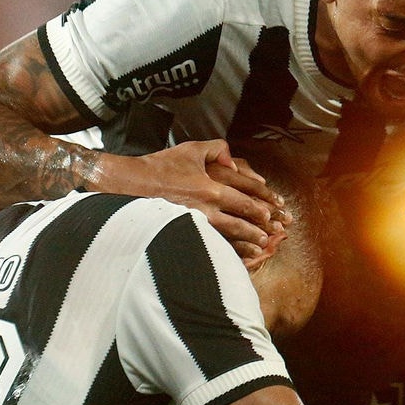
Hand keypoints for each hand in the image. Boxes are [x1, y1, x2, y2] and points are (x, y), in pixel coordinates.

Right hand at [100, 140, 286, 260]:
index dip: (262, 203)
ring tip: (261, 245)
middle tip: (274, 231)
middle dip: (261, 226)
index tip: (273, 211)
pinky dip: (228, 250)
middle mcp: (206, 206)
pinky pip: (212, 244)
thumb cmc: (160, 167)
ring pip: (230, 235)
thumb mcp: (191, 149)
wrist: (130, 185)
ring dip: (248, 240)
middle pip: (241, 218)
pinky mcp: (184, 233)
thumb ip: (217, 149)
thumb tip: (234, 161)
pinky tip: (236, 255)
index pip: (245, 196)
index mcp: (211, 186)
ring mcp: (195, 223)